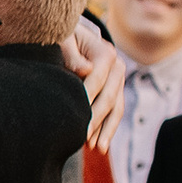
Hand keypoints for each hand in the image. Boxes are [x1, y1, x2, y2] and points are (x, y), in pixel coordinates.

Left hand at [65, 18, 121, 153]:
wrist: (73, 34)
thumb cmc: (63, 36)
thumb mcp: (63, 38)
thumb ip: (71, 54)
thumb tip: (85, 70)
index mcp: (105, 53)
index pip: (95, 81)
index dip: (85, 99)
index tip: (74, 117)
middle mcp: (118, 66)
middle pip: (109, 97)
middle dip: (96, 119)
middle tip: (83, 138)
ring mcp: (119, 79)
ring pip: (116, 108)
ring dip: (106, 130)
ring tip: (97, 149)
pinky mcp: (115, 89)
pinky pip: (115, 111)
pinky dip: (107, 128)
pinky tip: (98, 145)